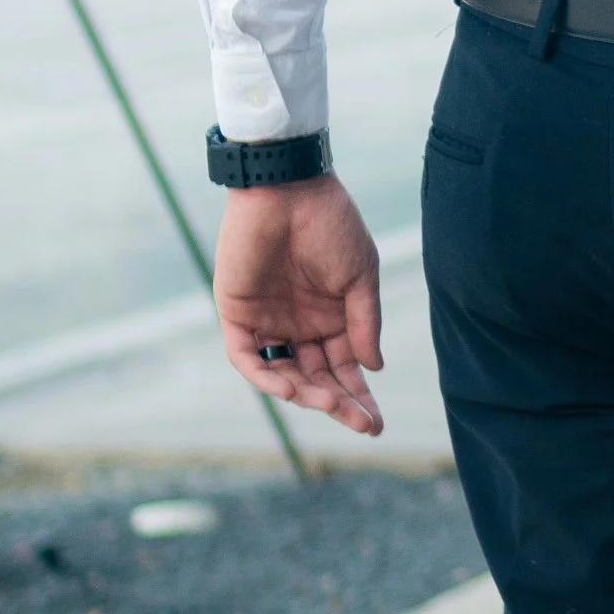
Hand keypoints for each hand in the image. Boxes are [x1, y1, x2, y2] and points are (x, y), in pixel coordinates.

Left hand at [213, 176, 385, 431]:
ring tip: (331, 404)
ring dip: (307, 394)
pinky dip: (267, 376)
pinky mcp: (237, 314)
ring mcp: (267, 321)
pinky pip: (249, 357)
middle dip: (338, 403)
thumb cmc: (330, 225)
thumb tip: (373, 368)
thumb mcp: (361, 276)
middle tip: (361, 423)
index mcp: (330, 316)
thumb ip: (364, 323)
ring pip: (284, 374)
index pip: (343, 368)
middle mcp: (298, 325)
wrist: (288, 189)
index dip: (359, 397)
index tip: (376, 424)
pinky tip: (292, 388)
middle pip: (317, 377)